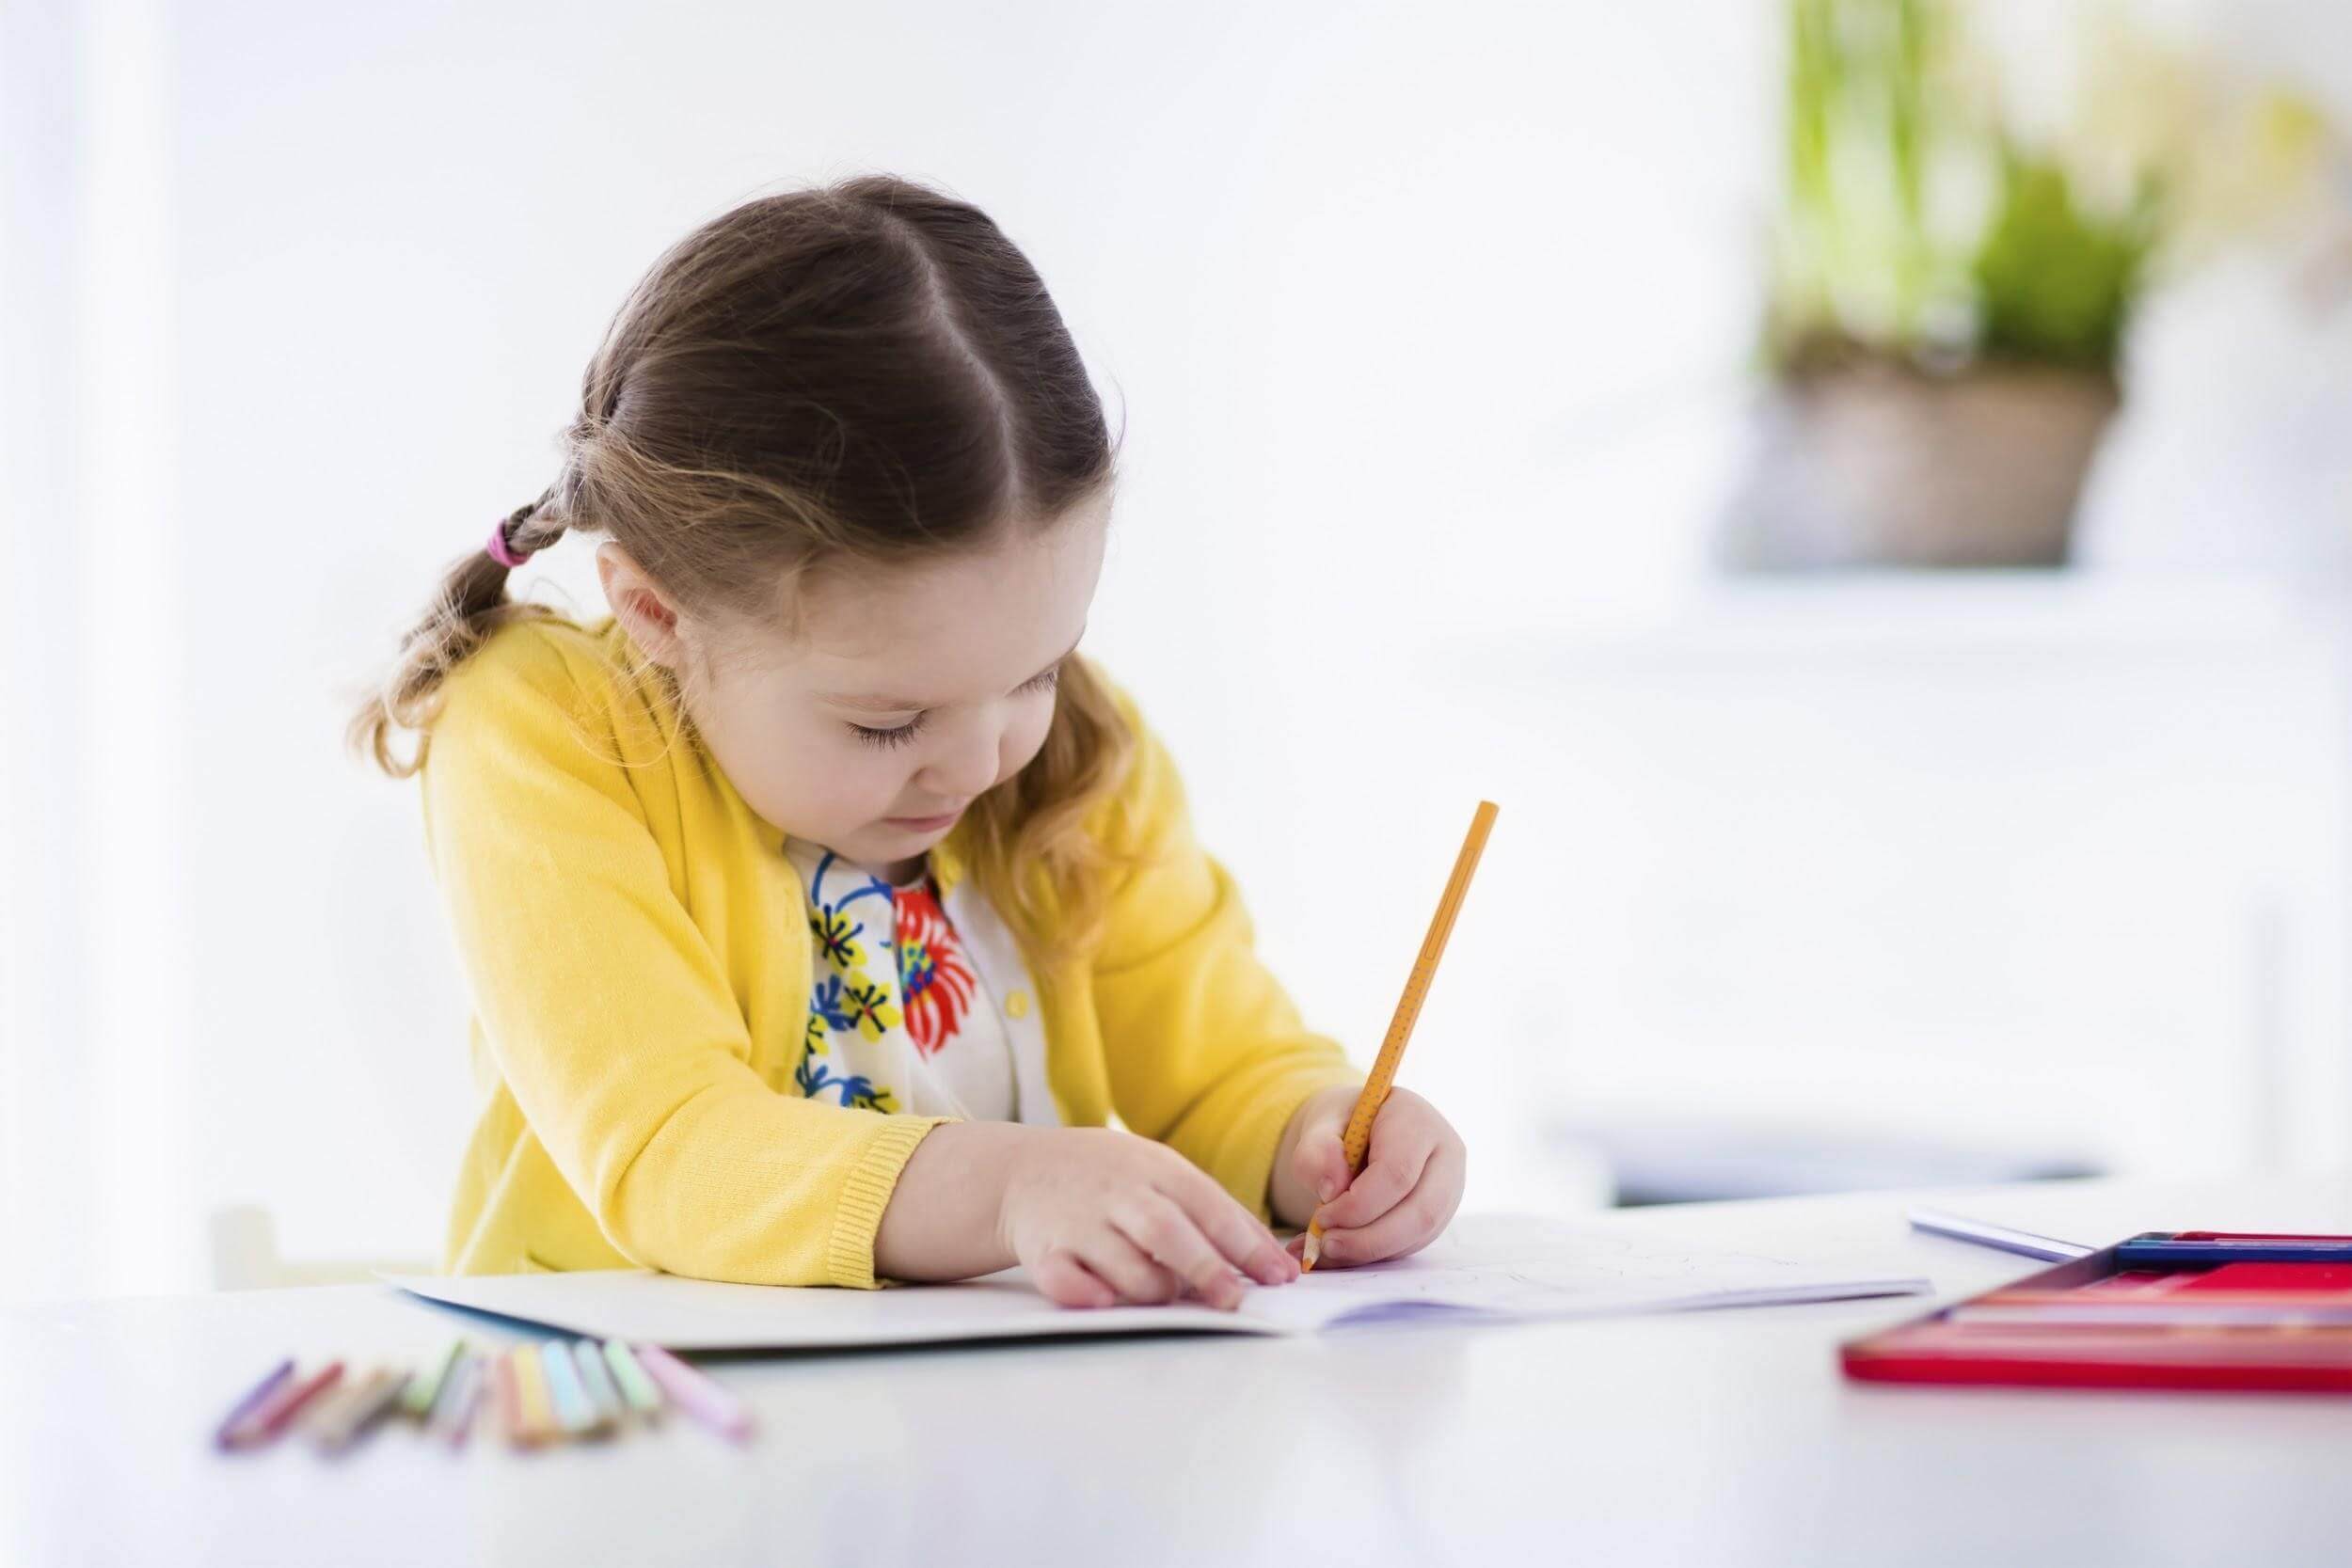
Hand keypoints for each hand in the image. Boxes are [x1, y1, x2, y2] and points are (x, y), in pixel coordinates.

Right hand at [997, 1126, 1299, 1310]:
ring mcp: (1079, 1220)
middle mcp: (1118, 1192)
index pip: (1209, 1206)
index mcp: (1155, 1169)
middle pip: (1166, 1231)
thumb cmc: (1111, 1178)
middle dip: (1205, 1268)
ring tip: (1169, 1299)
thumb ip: (1214, 1211)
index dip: (1246, 1244)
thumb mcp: (1162, 1173)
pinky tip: (1104, 1302)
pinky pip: (1062, 1277)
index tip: (1279, 1278)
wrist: (1022, 1171)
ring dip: (1153, 1287)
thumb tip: (1271, 1259)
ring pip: (1123, 1261)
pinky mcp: (1042, 1250)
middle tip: (1234, 1301)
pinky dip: (1083, 1292)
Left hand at [1280, 1085, 1464, 1267]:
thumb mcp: (1321, 1125)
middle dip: (1369, 1238)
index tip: (1322, 1217)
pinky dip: (1376, 1253)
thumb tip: (1332, 1190)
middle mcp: (1445, 1153)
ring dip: (1372, 1249)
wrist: (1363, 1129)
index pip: (1397, 1172)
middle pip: (1420, 1210)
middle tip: (1326, 1243)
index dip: (1358, 1204)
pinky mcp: (1441, 1213)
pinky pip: (1414, 1242)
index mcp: (1417, 1120)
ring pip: (1420, 1233)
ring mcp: (1450, 1186)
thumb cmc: (1344, 1123)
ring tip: (1330, 1247)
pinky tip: (1344, 1249)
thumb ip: (1317, 1151)